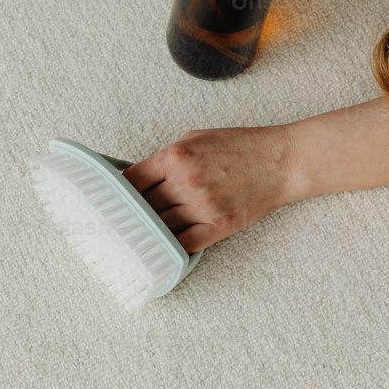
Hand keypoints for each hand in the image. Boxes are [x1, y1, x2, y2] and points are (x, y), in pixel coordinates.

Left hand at [121, 125, 297, 252]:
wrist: (280, 161)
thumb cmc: (238, 146)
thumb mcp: (195, 138)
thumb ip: (166, 158)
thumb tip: (139, 178)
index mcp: (175, 156)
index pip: (131, 181)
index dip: (116, 194)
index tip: (109, 203)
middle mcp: (185, 181)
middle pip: (143, 207)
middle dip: (131, 215)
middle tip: (117, 225)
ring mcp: (202, 206)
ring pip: (161, 227)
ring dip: (148, 233)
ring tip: (135, 240)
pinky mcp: (219, 226)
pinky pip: (184, 244)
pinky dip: (171, 248)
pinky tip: (161, 250)